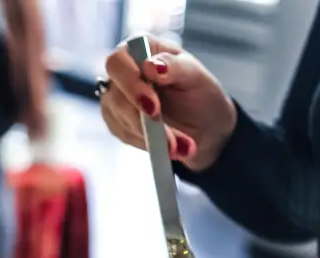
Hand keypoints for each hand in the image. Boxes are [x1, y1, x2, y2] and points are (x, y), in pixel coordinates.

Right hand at [101, 36, 236, 170]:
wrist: (204, 125)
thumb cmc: (199, 92)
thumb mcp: (195, 76)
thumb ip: (174, 66)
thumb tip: (150, 66)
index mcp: (139, 48)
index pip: (118, 62)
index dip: (131, 84)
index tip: (153, 106)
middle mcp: (122, 72)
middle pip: (116, 96)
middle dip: (142, 120)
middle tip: (169, 140)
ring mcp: (116, 99)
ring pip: (122, 120)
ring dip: (153, 137)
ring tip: (182, 147)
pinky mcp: (118, 123)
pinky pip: (127, 136)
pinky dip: (150, 144)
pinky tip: (170, 147)